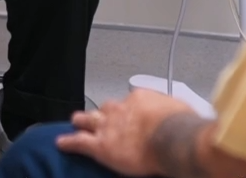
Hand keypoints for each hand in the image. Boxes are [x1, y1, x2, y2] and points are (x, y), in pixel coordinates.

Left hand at [56, 89, 195, 176]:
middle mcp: (122, 108)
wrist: (171, 137)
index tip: (130, 115)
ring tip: (75, 121)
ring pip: (90, 120)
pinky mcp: (101, 145)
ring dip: (82, 121)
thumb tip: (184, 119)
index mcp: (141, 99)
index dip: (128, 109)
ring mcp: (110, 126)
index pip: (130, 102)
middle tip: (97, 115)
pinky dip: (70, 142)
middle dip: (102, 111)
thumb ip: (175, 114)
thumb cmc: (182, 126)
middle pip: (107, 107)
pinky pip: (80, 141)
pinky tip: (61, 143)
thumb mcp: (183, 112)